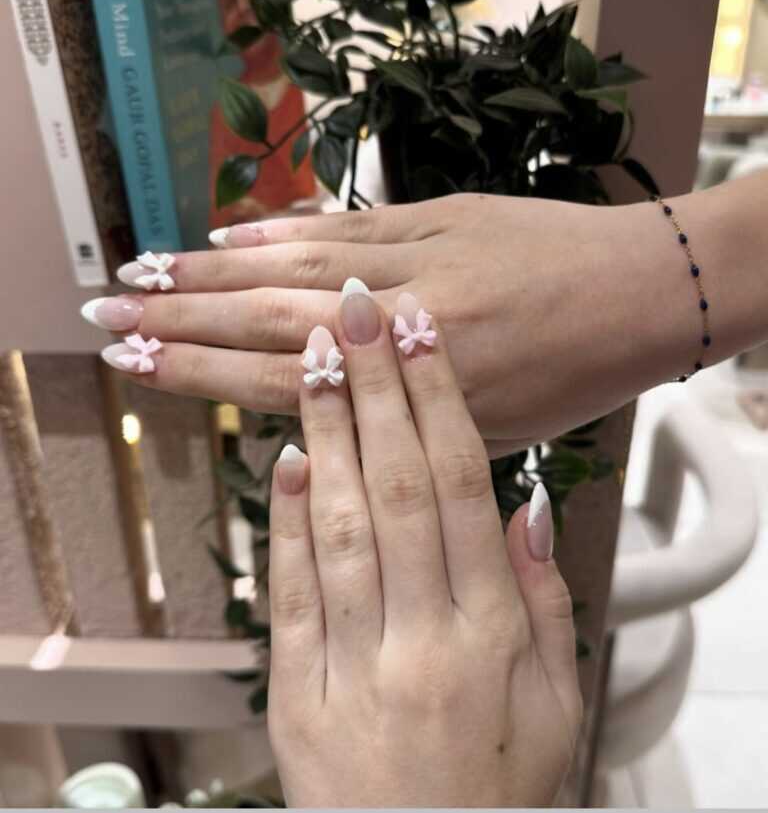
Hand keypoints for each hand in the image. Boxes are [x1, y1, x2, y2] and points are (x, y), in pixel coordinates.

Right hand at [94, 193, 679, 455]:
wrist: (641, 293)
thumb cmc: (570, 376)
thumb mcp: (484, 429)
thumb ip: (396, 420)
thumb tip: (305, 404)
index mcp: (420, 397)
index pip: (281, 381)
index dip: (199, 371)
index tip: (136, 363)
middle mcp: (407, 327)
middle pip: (268, 317)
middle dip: (180, 316)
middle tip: (108, 310)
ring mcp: (418, 260)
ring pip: (294, 264)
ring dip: (211, 267)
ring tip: (145, 271)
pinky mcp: (435, 215)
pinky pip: (343, 225)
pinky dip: (281, 229)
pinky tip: (230, 232)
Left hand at [266, 282, 580, 805]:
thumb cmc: (495, 785)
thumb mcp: (555, 702)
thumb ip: (543, 600)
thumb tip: (525, 506)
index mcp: (490, 634)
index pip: (458, 490)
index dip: (437, 404)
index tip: (420, 337)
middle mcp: (421, 637)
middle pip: (394, 488)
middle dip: (376, 390)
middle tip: (357, 313)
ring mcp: (352, 664)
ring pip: (339, 526)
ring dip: (327, 433)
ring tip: (316, 357)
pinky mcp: (295, 691)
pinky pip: (288, 594)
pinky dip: (286, 521)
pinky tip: (286, 457)